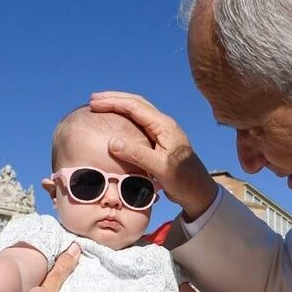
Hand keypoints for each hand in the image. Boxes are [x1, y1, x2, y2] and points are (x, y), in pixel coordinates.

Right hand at [88, 92, 217, 220]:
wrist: (199, 191)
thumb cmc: (183, 180)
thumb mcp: (159, 168)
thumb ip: (137, 154)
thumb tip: (111, 142)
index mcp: (164, 126)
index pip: (135, 107)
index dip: (114, 102)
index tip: (94, 103)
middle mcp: (164, 125)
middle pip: (137, 104)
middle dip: (115, 99)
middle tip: (93, 100)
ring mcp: (162, 132)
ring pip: (139, 112)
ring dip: (120, 106)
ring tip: (102, 106)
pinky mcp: (160, 141)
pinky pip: (140, 123)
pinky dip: (126, 118)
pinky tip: (117, 122)